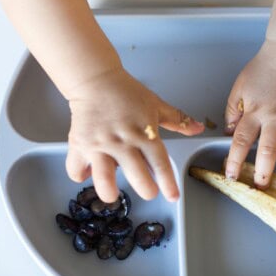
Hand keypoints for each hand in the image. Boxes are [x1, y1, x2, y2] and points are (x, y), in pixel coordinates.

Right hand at [66, 67, 203, 201]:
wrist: (95, 79)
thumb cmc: (126, 92)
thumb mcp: (156, 104)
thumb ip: (177, 120)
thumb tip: (198, 128)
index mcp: (144, 133)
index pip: (160, 163)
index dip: (168, 183)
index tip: (173, 196)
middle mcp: (123, 142)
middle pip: (137, 176)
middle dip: (145, 190)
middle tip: (148, 191)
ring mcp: (100, 145)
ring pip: (103, 179)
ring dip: (109, 191)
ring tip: (112, 193)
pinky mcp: (79, 145)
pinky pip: (77, 170)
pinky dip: (81, 175)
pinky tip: (89, 172)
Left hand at [224, 39, 275, 187]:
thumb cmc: (263, 67)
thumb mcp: (239, 87)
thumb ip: (233, 109)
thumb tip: (230, 131)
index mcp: (254, 112)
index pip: (241, 141)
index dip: (235, 160)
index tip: (233, 175)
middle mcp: (275, 116)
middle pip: (268, 148)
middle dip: (264, 170)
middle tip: (262, 184)